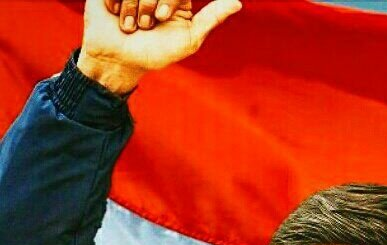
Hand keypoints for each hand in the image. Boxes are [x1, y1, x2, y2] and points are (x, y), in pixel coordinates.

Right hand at [78, 0, 241, 94]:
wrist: (120, 61)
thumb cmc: (156, 52)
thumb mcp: (189, 38)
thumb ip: (212, 18)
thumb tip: (238, 2)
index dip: (167, 1)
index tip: (162, 19)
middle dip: (149, 7)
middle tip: (147, 26)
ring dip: (131, 9)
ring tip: (130, 26)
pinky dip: (114, 4)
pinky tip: (116, 16)